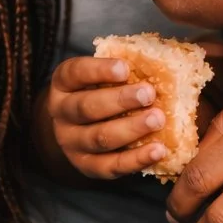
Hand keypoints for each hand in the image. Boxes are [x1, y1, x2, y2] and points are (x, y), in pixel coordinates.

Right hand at [41, 55, 168, 179]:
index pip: (75, 72)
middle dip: (120, 100)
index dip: (100, 70)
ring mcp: (72, 142)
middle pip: (87, 107)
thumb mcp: (101, 74)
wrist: (77, 127)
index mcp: (63, 83)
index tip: (125, 68)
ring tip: (157, 119)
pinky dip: (136, 160)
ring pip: (99, 138)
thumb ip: (122, 68)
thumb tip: (160, 56)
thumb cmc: (98, 90)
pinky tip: (158, 150)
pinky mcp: (87, 166)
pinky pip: (111, 166)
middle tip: (149, 94)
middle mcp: (62, 113)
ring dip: (131, 129)